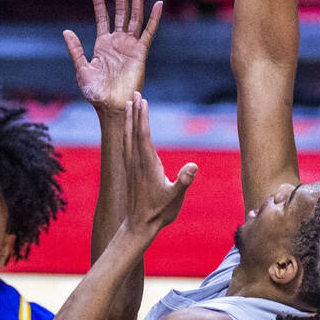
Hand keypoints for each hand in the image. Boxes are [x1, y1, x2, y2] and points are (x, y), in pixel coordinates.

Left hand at [64, 0, 161, 113]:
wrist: (111, 106)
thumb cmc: (95, 92)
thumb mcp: (82, 69)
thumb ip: (76, 49)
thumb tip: (66, 31)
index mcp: (102, 43)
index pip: (101, 17)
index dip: (98, 2)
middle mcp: (117, 41)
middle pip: (120, 10)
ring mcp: (130, 45)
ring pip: (134, 16)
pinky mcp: (141, 52)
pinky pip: (148, 32)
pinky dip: (153, 18)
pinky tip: (157, 4)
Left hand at [123, 93, 196, 235]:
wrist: (139, 225)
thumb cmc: (159, 212)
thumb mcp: (175, 198)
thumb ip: (183, 181)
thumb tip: (193, 166)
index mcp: (147, 164)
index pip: (143, 135)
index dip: (142, 117)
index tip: (142, 101)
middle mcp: (136, 162)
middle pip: (133, 131)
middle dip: (134, 112)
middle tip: (134, 94)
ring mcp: (131, 166)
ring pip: (127, 137)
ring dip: (128, 120)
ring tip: (128, 105)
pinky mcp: (130, 171)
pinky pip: (126, 146)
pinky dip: (127, 132)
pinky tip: (128, 129)